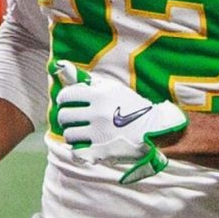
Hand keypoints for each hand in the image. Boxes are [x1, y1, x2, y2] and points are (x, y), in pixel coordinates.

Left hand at [51, 59, 185, 183]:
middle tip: (72, 119)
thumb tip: (63, 67)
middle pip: (64, 116)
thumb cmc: (131, 106)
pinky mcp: (101, 150)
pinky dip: (77, 149)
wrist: (155, 128)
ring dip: (72, 133)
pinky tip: (84, 145)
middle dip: (66, 117)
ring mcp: (99, 133)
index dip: (64, 99)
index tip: (68, 103)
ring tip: (80, 132)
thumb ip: (89, 81)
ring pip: (68, 134)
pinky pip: (76, 151)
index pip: (66, 95)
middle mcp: (98, 113)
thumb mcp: (113, 88)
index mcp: (100, 95)